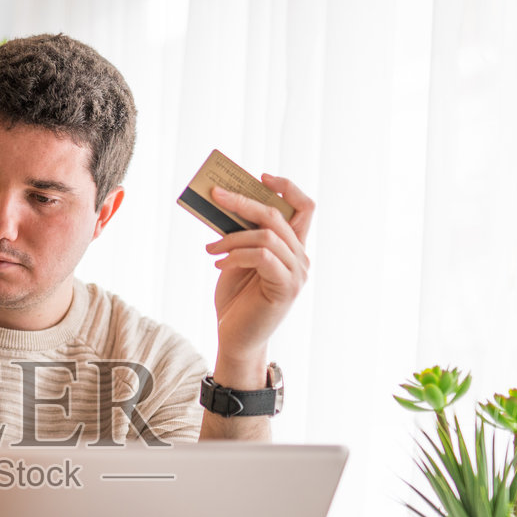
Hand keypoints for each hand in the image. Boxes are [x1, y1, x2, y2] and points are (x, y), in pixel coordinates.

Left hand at [206, 176, 313, 381]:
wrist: (235, 339)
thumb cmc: (236, 301)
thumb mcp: (237, 259)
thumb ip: (241, 235)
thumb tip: (225, 202)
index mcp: (293, 248)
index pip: (305, 207)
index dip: (287, 187)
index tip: (262, 177)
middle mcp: (301, 258)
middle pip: (278, 215)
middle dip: (244, 202)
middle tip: (216, 195)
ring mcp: (297, 273)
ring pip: (266, 236)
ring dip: (232, 237)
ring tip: (211, 249)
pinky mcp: (286, 287)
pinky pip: (261, 256)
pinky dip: (236, 256)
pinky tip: (219, 265)